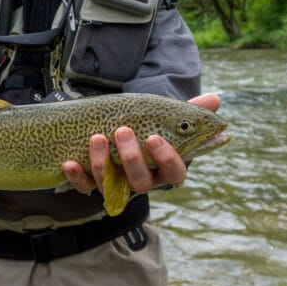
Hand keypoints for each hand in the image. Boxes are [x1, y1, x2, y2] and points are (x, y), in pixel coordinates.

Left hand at [61, 92, 221, 193]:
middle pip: (140, 182)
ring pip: (111, 184)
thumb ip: (190, 110)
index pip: (174, 173)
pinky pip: (85, 187)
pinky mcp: (93, 183)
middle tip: (122, 131)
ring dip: (102, 162)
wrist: (116, 132)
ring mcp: (117, 184)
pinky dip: (77, 176)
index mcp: (164, 168)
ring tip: (97, 137)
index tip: (156, 138)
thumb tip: (216, 98)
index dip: (167, 160)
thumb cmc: (149, 127)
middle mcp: (142, 181)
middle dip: (131, 158)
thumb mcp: (167, 117)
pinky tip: (70, 162)